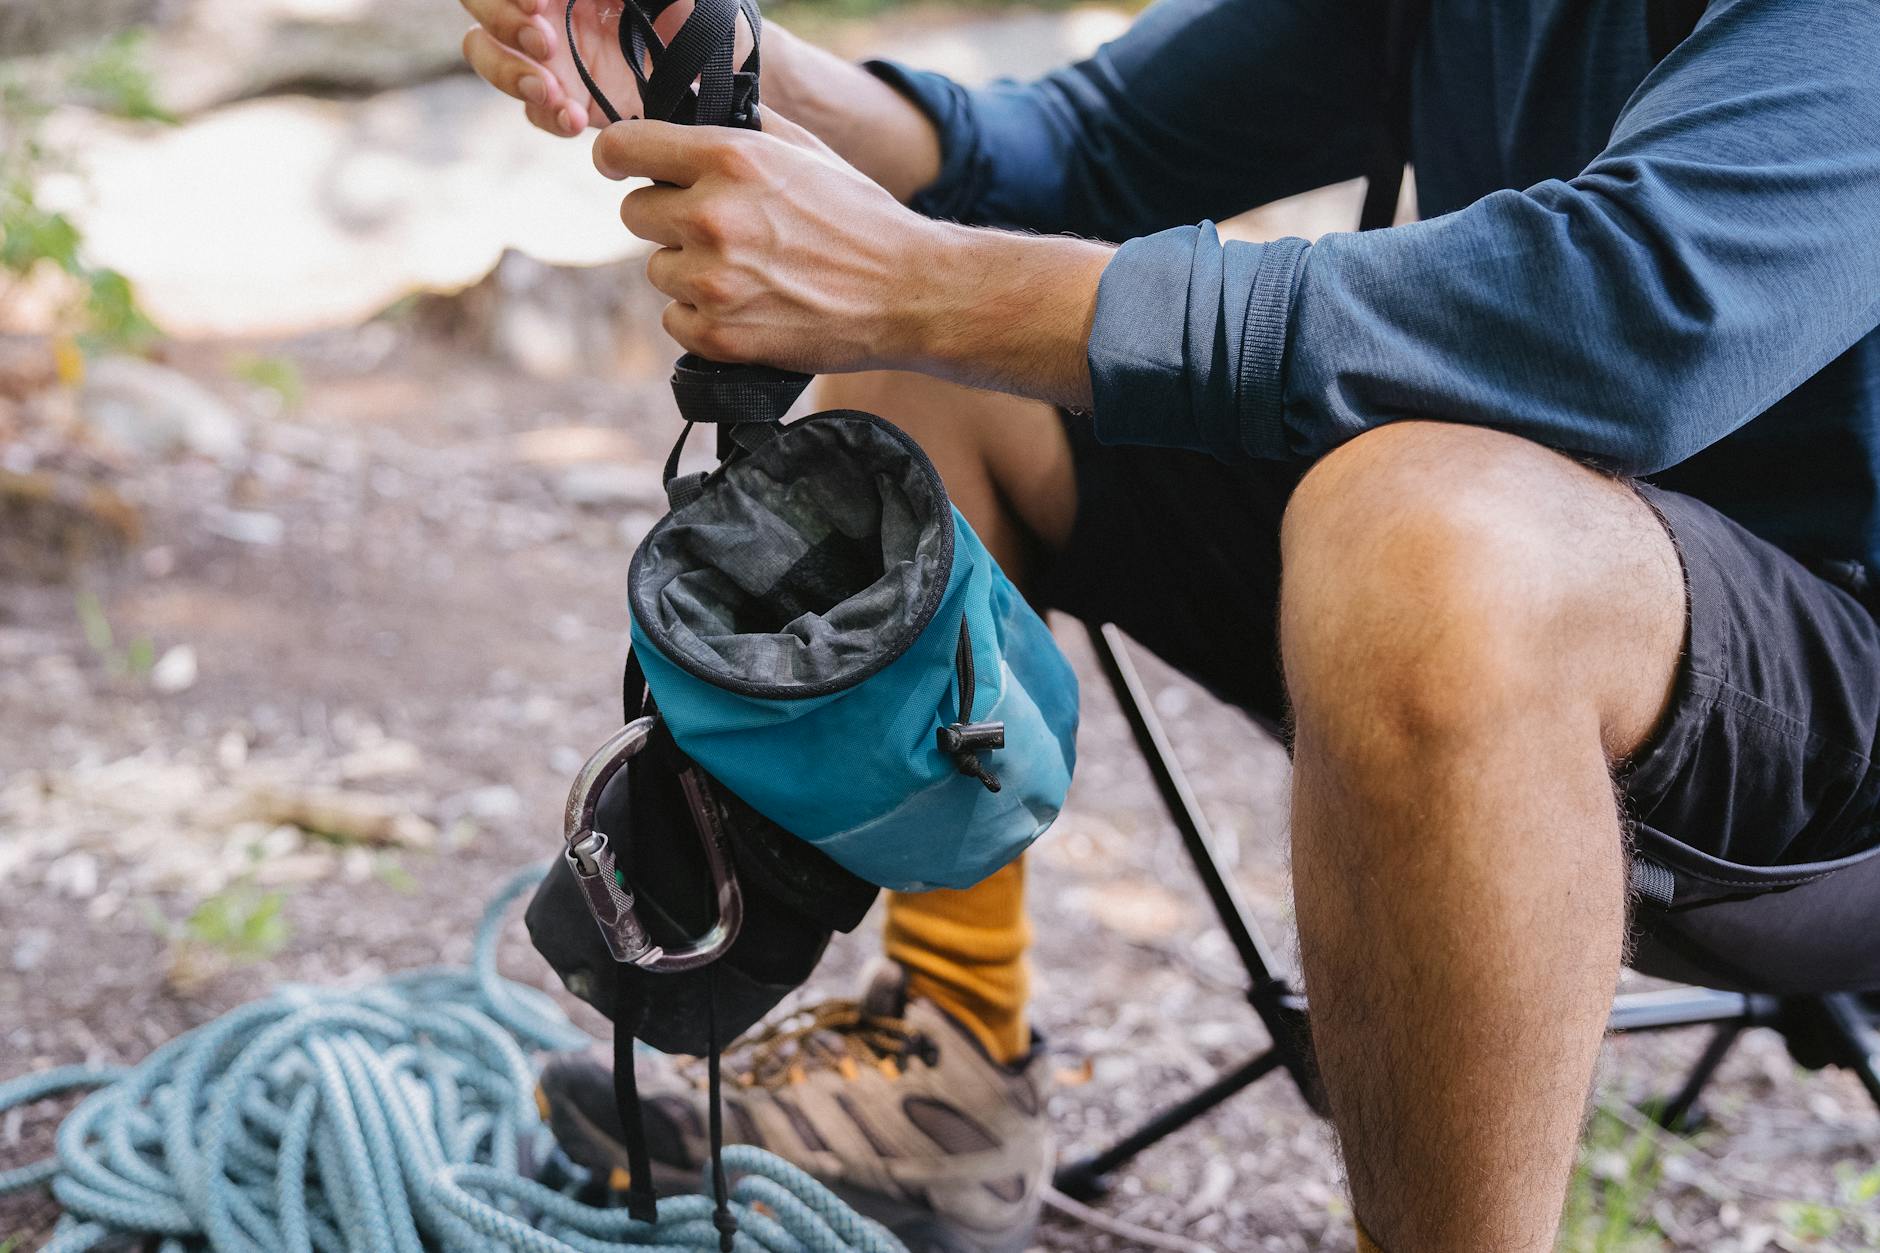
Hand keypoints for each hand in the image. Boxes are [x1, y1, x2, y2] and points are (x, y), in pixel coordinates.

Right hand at [459, 0, 753, 136]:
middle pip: (481, 9)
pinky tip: (574, 119)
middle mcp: (545, 10)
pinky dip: (546, 115)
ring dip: (510, 73)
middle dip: (502, 24)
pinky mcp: (566, 100)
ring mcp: (550, 56)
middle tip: (545, 44)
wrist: (723, 67)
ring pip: (490, 57)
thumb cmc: (694, 11)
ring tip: (550, 92)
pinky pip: (533, 109)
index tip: (540, 3)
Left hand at [594, 110, 943, 373]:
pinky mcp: (719, 336)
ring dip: (689, 272)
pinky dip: (703, 318)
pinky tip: (748, 308)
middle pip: (634, 213)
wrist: (907, 293)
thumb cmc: (860, 217)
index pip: (620, 148)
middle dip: (667, 219)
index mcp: (730, 158)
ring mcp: (713, 282)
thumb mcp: (805, 150)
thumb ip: (740, 129)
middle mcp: (712, 216)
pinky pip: (674, 321)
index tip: (626, 168)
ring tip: (748, 273)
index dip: (619, 158)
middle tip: (719, 231)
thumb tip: (689, 114)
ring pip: (658, 270)